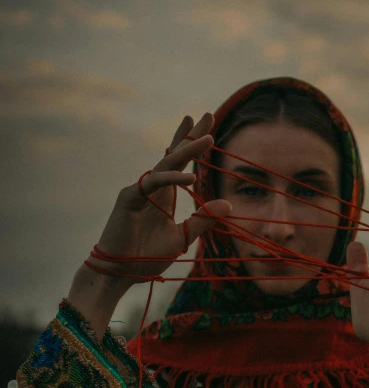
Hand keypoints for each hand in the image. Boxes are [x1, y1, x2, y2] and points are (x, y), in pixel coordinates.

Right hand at [85, 112, 230, 288]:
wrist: (119, 274)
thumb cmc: (146, 257)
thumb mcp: (182, 237)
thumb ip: (203, 220)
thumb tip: (229, 204)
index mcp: (164, 194)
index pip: (180, 163)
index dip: (192, 144)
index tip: (208, 128)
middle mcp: (152, 187)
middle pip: (173, 154)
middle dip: (191, 134)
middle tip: (207, 113)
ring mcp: (139, 190)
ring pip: (166, 164)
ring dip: (187, 150)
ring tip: (208, 138)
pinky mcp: (129, 198)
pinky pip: (154, 183)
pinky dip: (172, 179)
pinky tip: (191, 177)